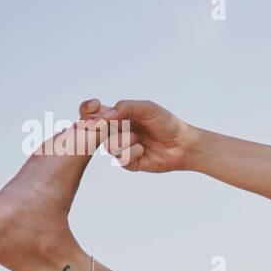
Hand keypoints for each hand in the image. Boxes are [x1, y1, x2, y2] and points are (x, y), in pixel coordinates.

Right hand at [77, 98, 198, 171]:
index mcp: (117, 117)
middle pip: (95, 130)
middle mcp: (116, 132)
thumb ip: (125, 107)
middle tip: (116, 124)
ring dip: (125, 139)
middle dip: (103, 127)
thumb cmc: (166, 123)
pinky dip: (132, 151)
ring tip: (139, 138)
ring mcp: (121, 148)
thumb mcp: (147, 108)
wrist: (183, 143)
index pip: (92, 113)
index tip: (94, 107)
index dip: (87, 111)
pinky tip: (143, 149)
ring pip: (108, 145)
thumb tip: (105, 115)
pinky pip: (120, 157)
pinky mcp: (128, 163)